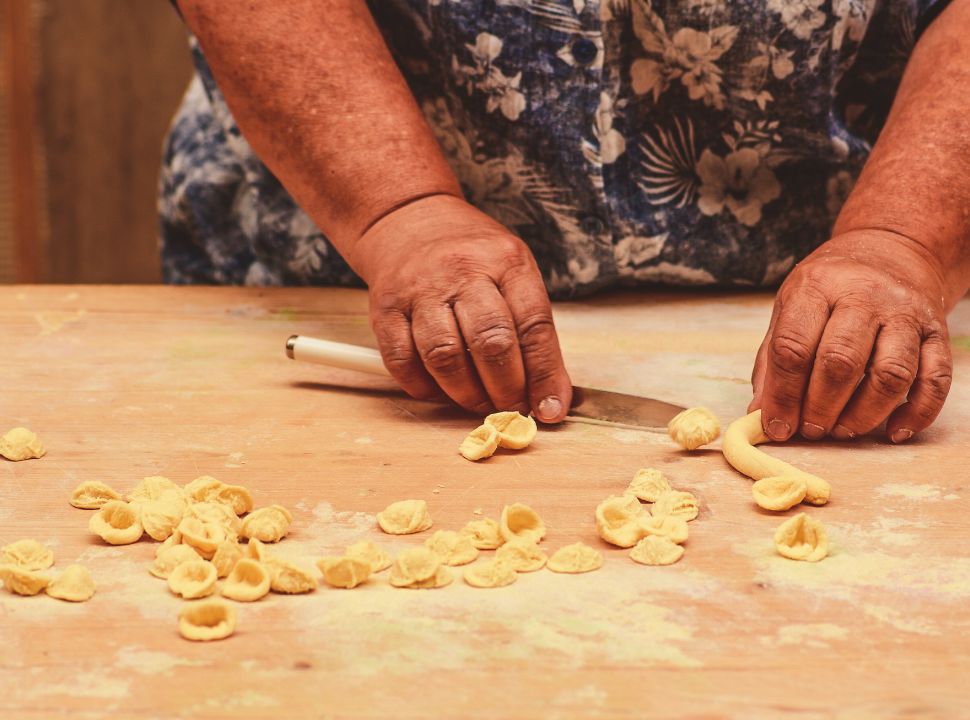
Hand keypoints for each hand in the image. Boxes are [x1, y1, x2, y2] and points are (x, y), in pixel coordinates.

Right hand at [351, 194, 571, 421]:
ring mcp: (419, 290)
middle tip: (512, 408)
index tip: (550, 408)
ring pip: (444, 356)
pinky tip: (440, 391)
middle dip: (506, 389)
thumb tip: (551, 396)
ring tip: (478, 402)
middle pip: (490, 342)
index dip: (544, 374)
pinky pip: (403, 361)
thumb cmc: (471, 257)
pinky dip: (424, 388)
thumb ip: (532, 331)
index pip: (533, 325)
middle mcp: (462, 271)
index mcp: (506, 261)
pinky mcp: (386, 309)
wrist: (408, 221)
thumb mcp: (513, 274)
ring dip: (466, 393)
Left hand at [750, 229, 952, 442]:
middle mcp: (864, 295)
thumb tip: (761, 415)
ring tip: (842, 430)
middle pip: (841, 362)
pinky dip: (917, 413)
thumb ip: (772, 361)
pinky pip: (935, 379)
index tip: (778, 426)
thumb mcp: (789, 307)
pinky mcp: (937, 332)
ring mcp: (906, 313)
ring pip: (891, 374)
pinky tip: (893, 432)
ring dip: (864, 414)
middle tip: (811, 430)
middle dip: (821, 408)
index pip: (794, 347)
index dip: (783, 395)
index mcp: (817, 287)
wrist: (890, 250)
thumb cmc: (830, 289)